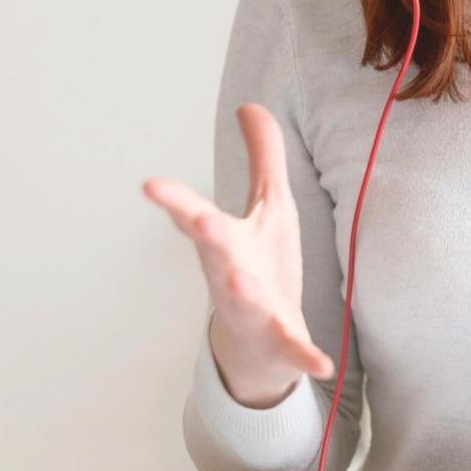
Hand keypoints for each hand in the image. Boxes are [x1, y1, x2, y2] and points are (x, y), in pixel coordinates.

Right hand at [142, 103, 333, 394]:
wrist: (259, 342)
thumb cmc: (260, 263)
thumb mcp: (268, 203)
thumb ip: (262, 155)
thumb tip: (250, 106)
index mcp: (229, 237)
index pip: (196, 212)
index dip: (175, 198)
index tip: (149, 183)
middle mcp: (233, 270)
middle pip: (214, 249)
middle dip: (204, 232)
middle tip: (194, 219)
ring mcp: (255, 307)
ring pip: (244, 297)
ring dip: (244, 291)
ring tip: (243, 285)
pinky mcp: (282, 338)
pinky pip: (293, 348)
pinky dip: (305, 355)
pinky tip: (321, 364)